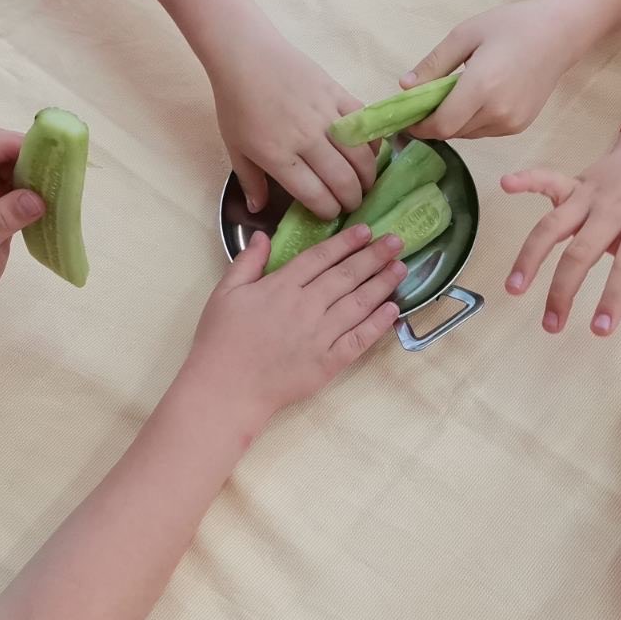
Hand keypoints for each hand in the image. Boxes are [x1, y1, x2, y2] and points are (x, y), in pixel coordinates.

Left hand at [0, 129, 44, 316]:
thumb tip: (38, 198)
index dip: (6, 144)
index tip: (43, 150)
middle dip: (25, 155)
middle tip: (59, 165)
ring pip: (8, 169)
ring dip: (33, 173)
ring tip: (62, 180)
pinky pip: (16, 190)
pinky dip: (35, 192)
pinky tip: (54, 197)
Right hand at [181, 224, 404, 429]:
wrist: (226, 389)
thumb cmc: (220, 340)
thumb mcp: (225, 293)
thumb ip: (247, 262)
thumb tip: (264, 235)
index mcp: (280, 287)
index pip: (320, 258)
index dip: (345, 243)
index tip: (366, 230)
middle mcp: (306, 306)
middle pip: (346, 276)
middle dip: (373, 256)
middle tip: (396, 241)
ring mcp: (320, 335)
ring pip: (358, 303)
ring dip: (381, 284)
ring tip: (400, 267)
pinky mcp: (329, 362)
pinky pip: (359, 339)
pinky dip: (378, 324)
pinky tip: (393, 309)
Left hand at [211, 39, 377, 220]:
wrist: (245, 55)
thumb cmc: (236, 102)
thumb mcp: (234, 147)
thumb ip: (250, 181)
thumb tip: (258, 210)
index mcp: (279, 157)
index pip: (316, 195)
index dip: (329, 211)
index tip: (331, 214)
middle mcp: (306, 140)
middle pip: (343, 180)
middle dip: (353, 199)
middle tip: (353, 202)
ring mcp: (325, 115)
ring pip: (361, 156)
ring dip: (368, 175)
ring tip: (365, 182)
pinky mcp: (338, 93)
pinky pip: (365, 123)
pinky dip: (373, 140)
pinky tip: (370, 151)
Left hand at [404, 0, 590, 139]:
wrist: (560, 34)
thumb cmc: (511, 26)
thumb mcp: (465, 35)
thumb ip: (434, 64)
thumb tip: (405, 87)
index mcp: (481, 87)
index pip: (440, 125)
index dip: (419, 126)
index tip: (405, 117)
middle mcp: (498, 111)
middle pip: (452, 132)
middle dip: (433, 122)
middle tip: (424, 102)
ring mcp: (511, 122)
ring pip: (467, 134)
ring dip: (453, 122)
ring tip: (452, 95)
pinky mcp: (520, 126)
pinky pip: (484, 131)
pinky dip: (472, 121)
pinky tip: (476, 98)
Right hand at [502, 117, 620, 335]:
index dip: (613, 299)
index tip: (599, 330)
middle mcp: (613, 212)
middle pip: (581, 252)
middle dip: (563, 290)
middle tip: (551, 325)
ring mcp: (590, 195)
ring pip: (553, 226)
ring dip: (531, 257)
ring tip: (514, 288)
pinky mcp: (574, 183)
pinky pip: (547, 180)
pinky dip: (526, 180)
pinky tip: (505, 184)